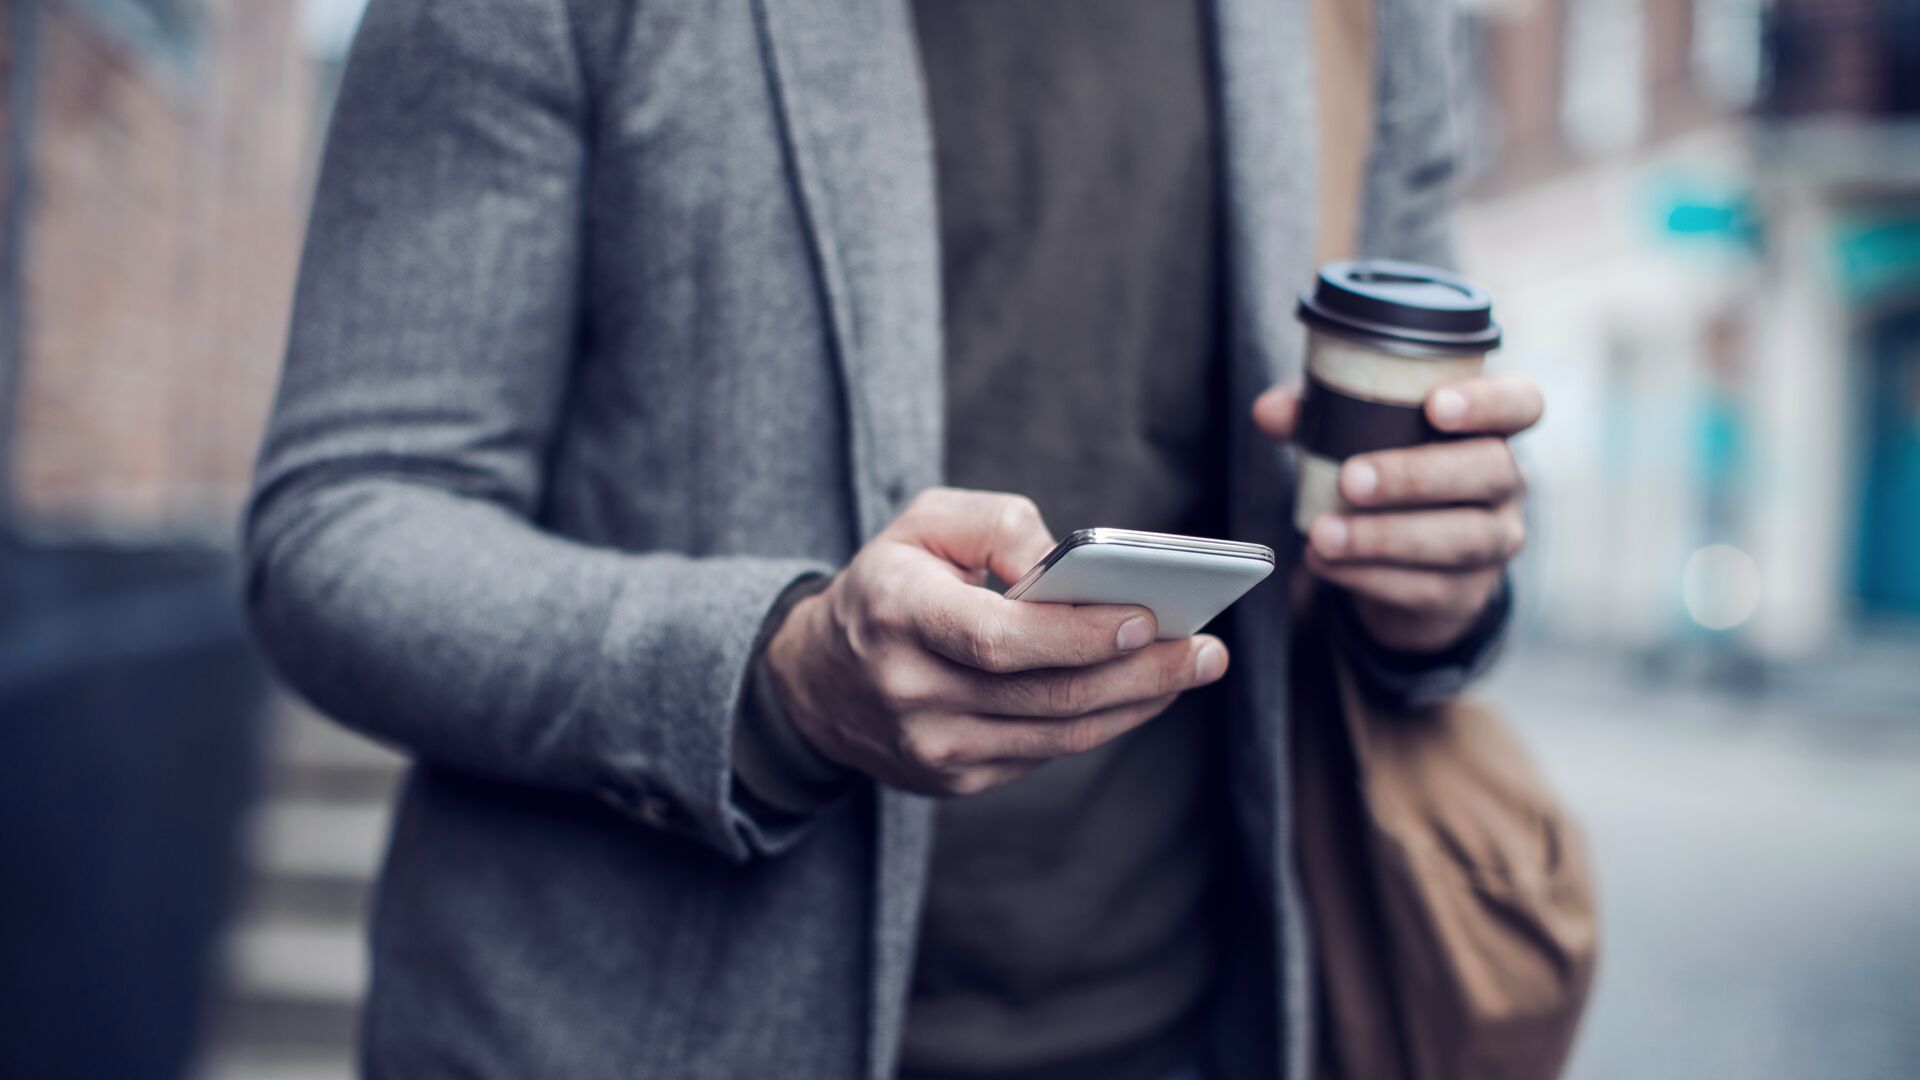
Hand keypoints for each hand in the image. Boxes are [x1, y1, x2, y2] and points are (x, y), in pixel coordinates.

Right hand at [765, 488, 1228, 796]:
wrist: (815, 681)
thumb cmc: (890, 582)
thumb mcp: (924, 523)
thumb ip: (1000, 526)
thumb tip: (1073, 568)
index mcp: (897, 614)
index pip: (997, 638)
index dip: (1075, 635)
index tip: (1145, 617)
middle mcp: (911, 691)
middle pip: (1045, 695)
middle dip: (1140, 672)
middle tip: (1206, 648)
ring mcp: (932, 748)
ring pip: (1058, 735)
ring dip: (1138, 702)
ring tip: (1195, 667)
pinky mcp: (954, 780)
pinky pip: (1046, 752)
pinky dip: (1104, 721)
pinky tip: (1144, 691)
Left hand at [1253, 375, 1541, 651]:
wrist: (1403, 561)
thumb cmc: (1385, 469)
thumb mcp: (1352, 432)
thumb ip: (1318, 413)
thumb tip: (1270, 411)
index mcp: (1491, 427)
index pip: (1521, 403)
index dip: (1488, 402)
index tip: (1436, 406)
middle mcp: (1507, 481)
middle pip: (1490, 471)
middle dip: (1417, 476)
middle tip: (1351, 480)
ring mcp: (1496, 539)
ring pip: (1462, 538)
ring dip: (1386, 536)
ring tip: (1323, 534)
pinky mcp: (1468, 591)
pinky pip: (1430, 587)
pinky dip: (1371, 577)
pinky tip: (1327, 564)